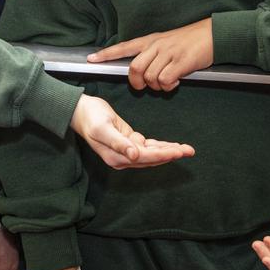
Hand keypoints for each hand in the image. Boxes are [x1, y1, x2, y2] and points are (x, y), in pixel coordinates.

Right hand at [69, 95, 194, 168]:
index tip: (179, 152)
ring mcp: (125, 151)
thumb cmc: (90, 118)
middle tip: (189, 151)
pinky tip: (170, 144)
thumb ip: (119, 143)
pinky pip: (147, 146)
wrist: (80, 110)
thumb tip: (134, 156)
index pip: (146, 157)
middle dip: (171, 154)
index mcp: (117, 157)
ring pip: (152, 153)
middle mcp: (123, 158)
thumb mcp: (103, 129)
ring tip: (185, 148)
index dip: (163, 155)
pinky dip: (159, 145)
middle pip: (152, 158)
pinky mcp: (127, 142)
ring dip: (168, 150)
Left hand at [88, 18, 212, 91]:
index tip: (91, 59)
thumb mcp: (166, 42)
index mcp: (150, 40)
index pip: (123, 47)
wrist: (212, 34)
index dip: (107, 54)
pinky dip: (168, 86)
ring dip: (156, 86)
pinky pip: (165, 80)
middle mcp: (156, 45)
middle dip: (136, 82)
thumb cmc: (188, 41)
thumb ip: (152, 54)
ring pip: (149, 77)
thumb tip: (142, 72)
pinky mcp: (181, 61)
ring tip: (167, 82)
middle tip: (145, 86)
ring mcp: (168, 53)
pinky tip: (176, 82)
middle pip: (134, 68)